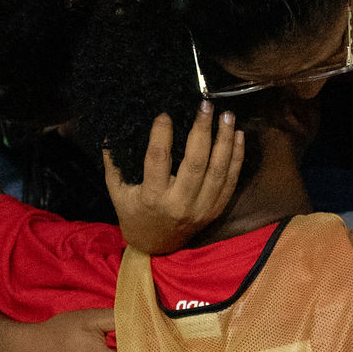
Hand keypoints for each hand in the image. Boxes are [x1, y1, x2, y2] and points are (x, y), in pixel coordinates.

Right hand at [103, 101, 244, 253]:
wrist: (156, 246)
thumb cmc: (134, 213)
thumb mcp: (117, 191)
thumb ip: (114, 162)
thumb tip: (112, 128)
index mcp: (153, 198)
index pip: (159, 160)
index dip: (162, 134)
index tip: (165, 114)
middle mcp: (181, 204)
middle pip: (196, 163)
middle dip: (202, 131)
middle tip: (206, 105)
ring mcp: (202, 208)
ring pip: (219, 170)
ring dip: (225, 140)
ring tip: (227, 116)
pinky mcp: (216, 210)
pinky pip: (231, 181)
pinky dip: (237, 157)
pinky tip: (239, 136)